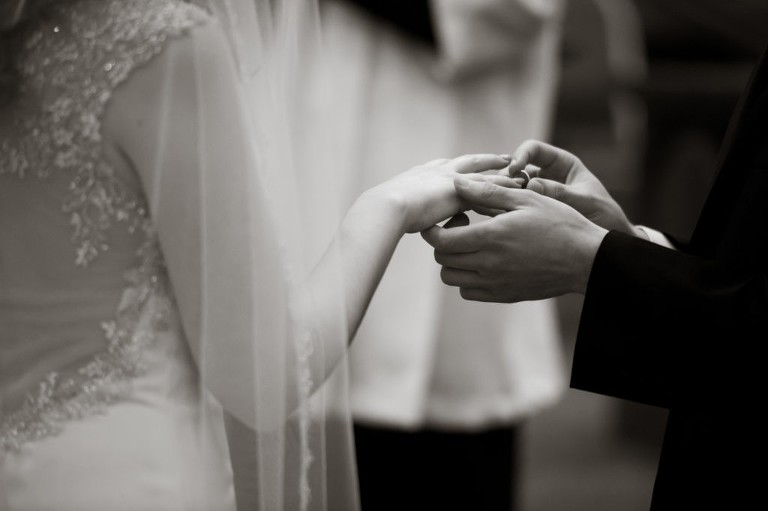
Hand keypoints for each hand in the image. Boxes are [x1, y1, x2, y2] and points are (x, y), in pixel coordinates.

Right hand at [366, 153, 511, 233]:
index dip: (461, 167)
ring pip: (484, 173)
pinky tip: (520, 192)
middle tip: (505, 159)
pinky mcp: (461, 190)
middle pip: (469, 162)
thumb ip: (412, 211)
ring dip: (502, 174)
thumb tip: (418, 222)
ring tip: (521, 175)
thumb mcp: (399, 209)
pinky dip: (505, 189)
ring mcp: (451, 178)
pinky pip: (489, 188)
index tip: (473, 165)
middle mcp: (439, 170)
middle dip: (487, 160)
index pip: (447, 167)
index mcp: (423, 173)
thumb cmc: (384, 212)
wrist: (387, 207)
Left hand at [421, 175, 607, 302]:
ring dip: (453, 261)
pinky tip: (483, 261)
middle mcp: (489, 264)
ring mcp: (495, 283)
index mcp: (491, 237)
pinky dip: (467, 278)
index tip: (447, 217)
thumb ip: (487, 192)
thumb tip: (456, 183)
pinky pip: (469, 291)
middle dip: (443, 241)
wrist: (586, 260)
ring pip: (452, 278)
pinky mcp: (503, 295)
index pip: (441, 241)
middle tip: (462, 226)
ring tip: (471, 244)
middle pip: (442, 259)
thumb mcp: (526, 199)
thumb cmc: (560, 224)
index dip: (433, 229)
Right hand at [508, 140, 645, 238]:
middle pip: (517, 167)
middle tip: (500, 191)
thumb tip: (530, 186)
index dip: (521, 155)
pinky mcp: (530, 210)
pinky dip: (505, 207)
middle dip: (506, 176)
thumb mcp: (585, 202)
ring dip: (503, 193)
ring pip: (511, 186)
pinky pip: (514, 204)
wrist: (605, 244)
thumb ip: (561, 193)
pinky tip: (500, 216)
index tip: (513, 170)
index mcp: (562, 164)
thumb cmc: (604, 216)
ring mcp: (537, 193)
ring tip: (498, 205)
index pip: (534, 149)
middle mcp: (546, 175)